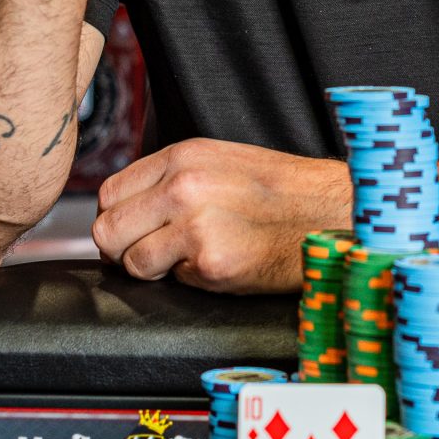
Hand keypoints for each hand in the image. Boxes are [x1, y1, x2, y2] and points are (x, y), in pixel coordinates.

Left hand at [92, 138, 350, 293]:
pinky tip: (218, 265)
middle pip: (107, 229)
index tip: (139, 231)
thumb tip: (126, 212)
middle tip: (156, 254)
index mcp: (182, 156)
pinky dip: (188, 280)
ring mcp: (195, 223)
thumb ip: (170, 179)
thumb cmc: (279, 194)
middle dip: (125, 248)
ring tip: (190, 259)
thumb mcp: (219, 164)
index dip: (121, 219)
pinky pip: (170, 281)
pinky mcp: (211, 261)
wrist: (330, 214)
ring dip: (154, 268)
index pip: (109, 193)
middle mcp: (183, 185)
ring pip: (129, 261)